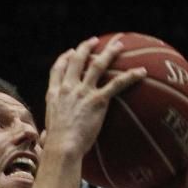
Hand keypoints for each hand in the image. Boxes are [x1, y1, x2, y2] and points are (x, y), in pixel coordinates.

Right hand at [42, 37, 145, 158]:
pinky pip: (117, 83)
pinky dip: (131, 76)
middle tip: (95, 41)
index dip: (64, 58)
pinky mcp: (98, 100)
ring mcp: (83, 92)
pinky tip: (142, 72)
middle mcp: (67, 88)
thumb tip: (45, 138)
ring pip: (97, 65)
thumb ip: (47, 131)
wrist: (62, 146)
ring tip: (118, 45)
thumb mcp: (47, 132)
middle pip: (77, 60)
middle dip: (86, 48)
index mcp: (54, 94)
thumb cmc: (54, 146)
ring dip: (109, 53)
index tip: (70, 52)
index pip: (57, 69)